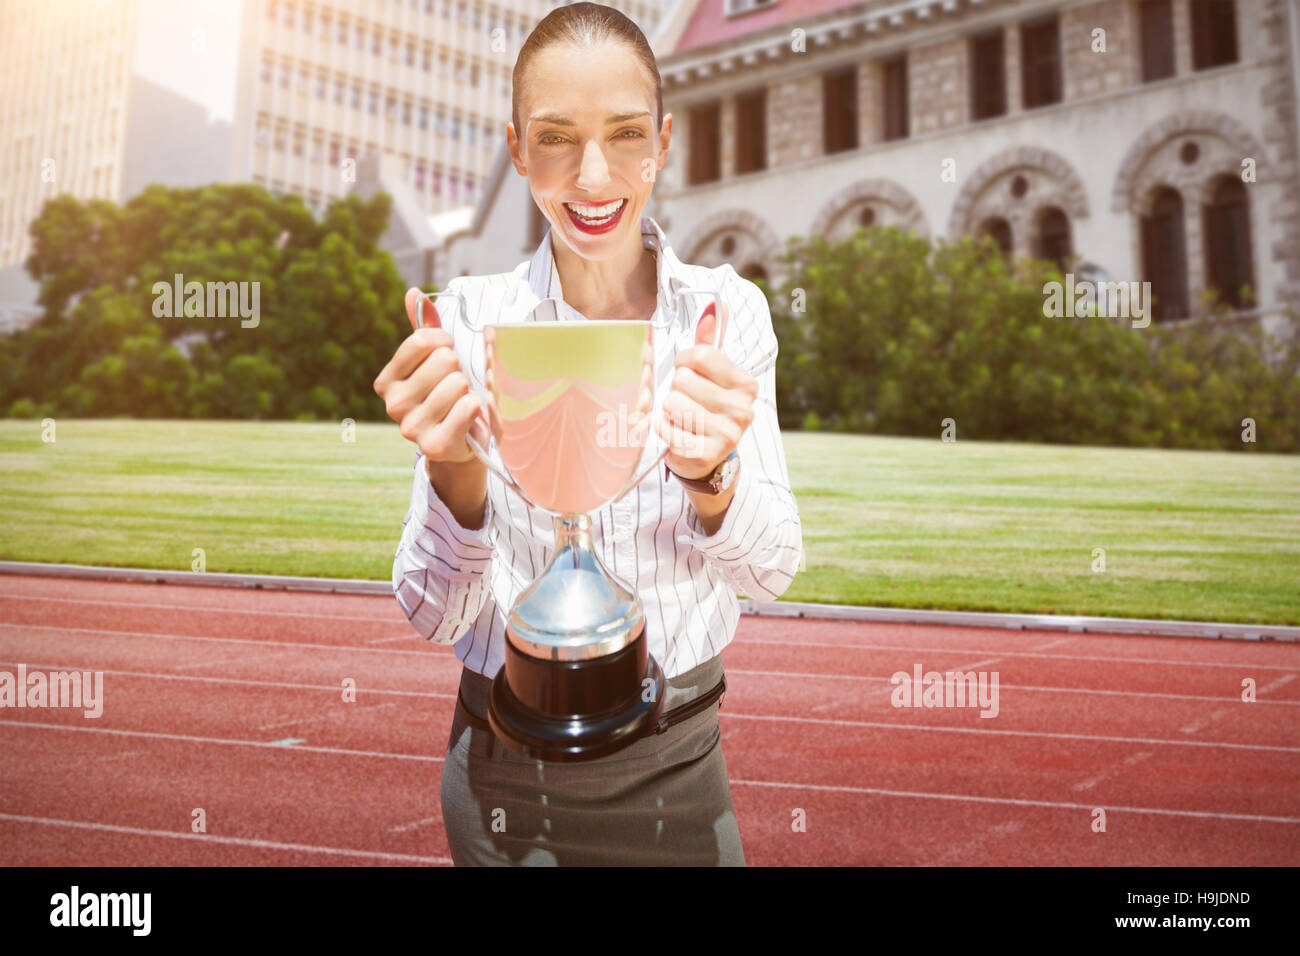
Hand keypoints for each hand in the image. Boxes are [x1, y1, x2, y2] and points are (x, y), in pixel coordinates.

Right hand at [373, 287, 488, 464]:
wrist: (464, 444)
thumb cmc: (450, 397)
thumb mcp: (437, 362)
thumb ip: (426, 330)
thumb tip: (414, 293)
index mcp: (387, 380)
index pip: (422, 340)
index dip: (445, 341)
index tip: (449, 352)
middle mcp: (393, 404)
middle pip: (444, 360)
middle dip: (459, 370)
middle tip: (457, 388)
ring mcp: (411, 427)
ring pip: (457, 383)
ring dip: (469, 391)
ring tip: (462, 404)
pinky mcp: (434, 445)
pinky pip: (467, 407)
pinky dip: (476, 409)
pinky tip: (469, 420)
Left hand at [657, 300, 757, 480]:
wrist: (705, 458)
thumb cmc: (703, 406)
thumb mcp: (709, 373)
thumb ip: (710, 339)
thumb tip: (715, 302)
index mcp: (745, 384)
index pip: (699, 354)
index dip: (683, 361)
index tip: (687, 373)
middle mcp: (742, 409)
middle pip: (683, 379)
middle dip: (675, 389)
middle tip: (685, 402)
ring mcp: (726, 435)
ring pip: (672, 403)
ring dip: (667, 410)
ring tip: (680, 419)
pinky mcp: (704, 455)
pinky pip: (665, 428)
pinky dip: (662, 429)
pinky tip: (675, 434)